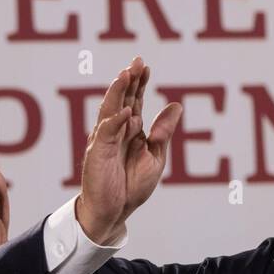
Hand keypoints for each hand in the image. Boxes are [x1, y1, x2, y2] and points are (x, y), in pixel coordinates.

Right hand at [78, 57, 182, 244]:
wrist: (115, 211)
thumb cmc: (132, 186)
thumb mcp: (155, 157)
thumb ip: (163, 132)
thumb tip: (176, 104)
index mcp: (131, 130)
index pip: (135, 100)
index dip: (139, 83)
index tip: (145, 66)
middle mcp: (117, 130)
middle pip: (122, 99)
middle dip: (129, 80)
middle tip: (137, 61)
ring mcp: (105, 140)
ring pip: (110, 110)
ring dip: (117, 92)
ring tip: (126, 74)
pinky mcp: (97, 153)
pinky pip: (106, 133)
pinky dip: (116, 122)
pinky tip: (127, 112)